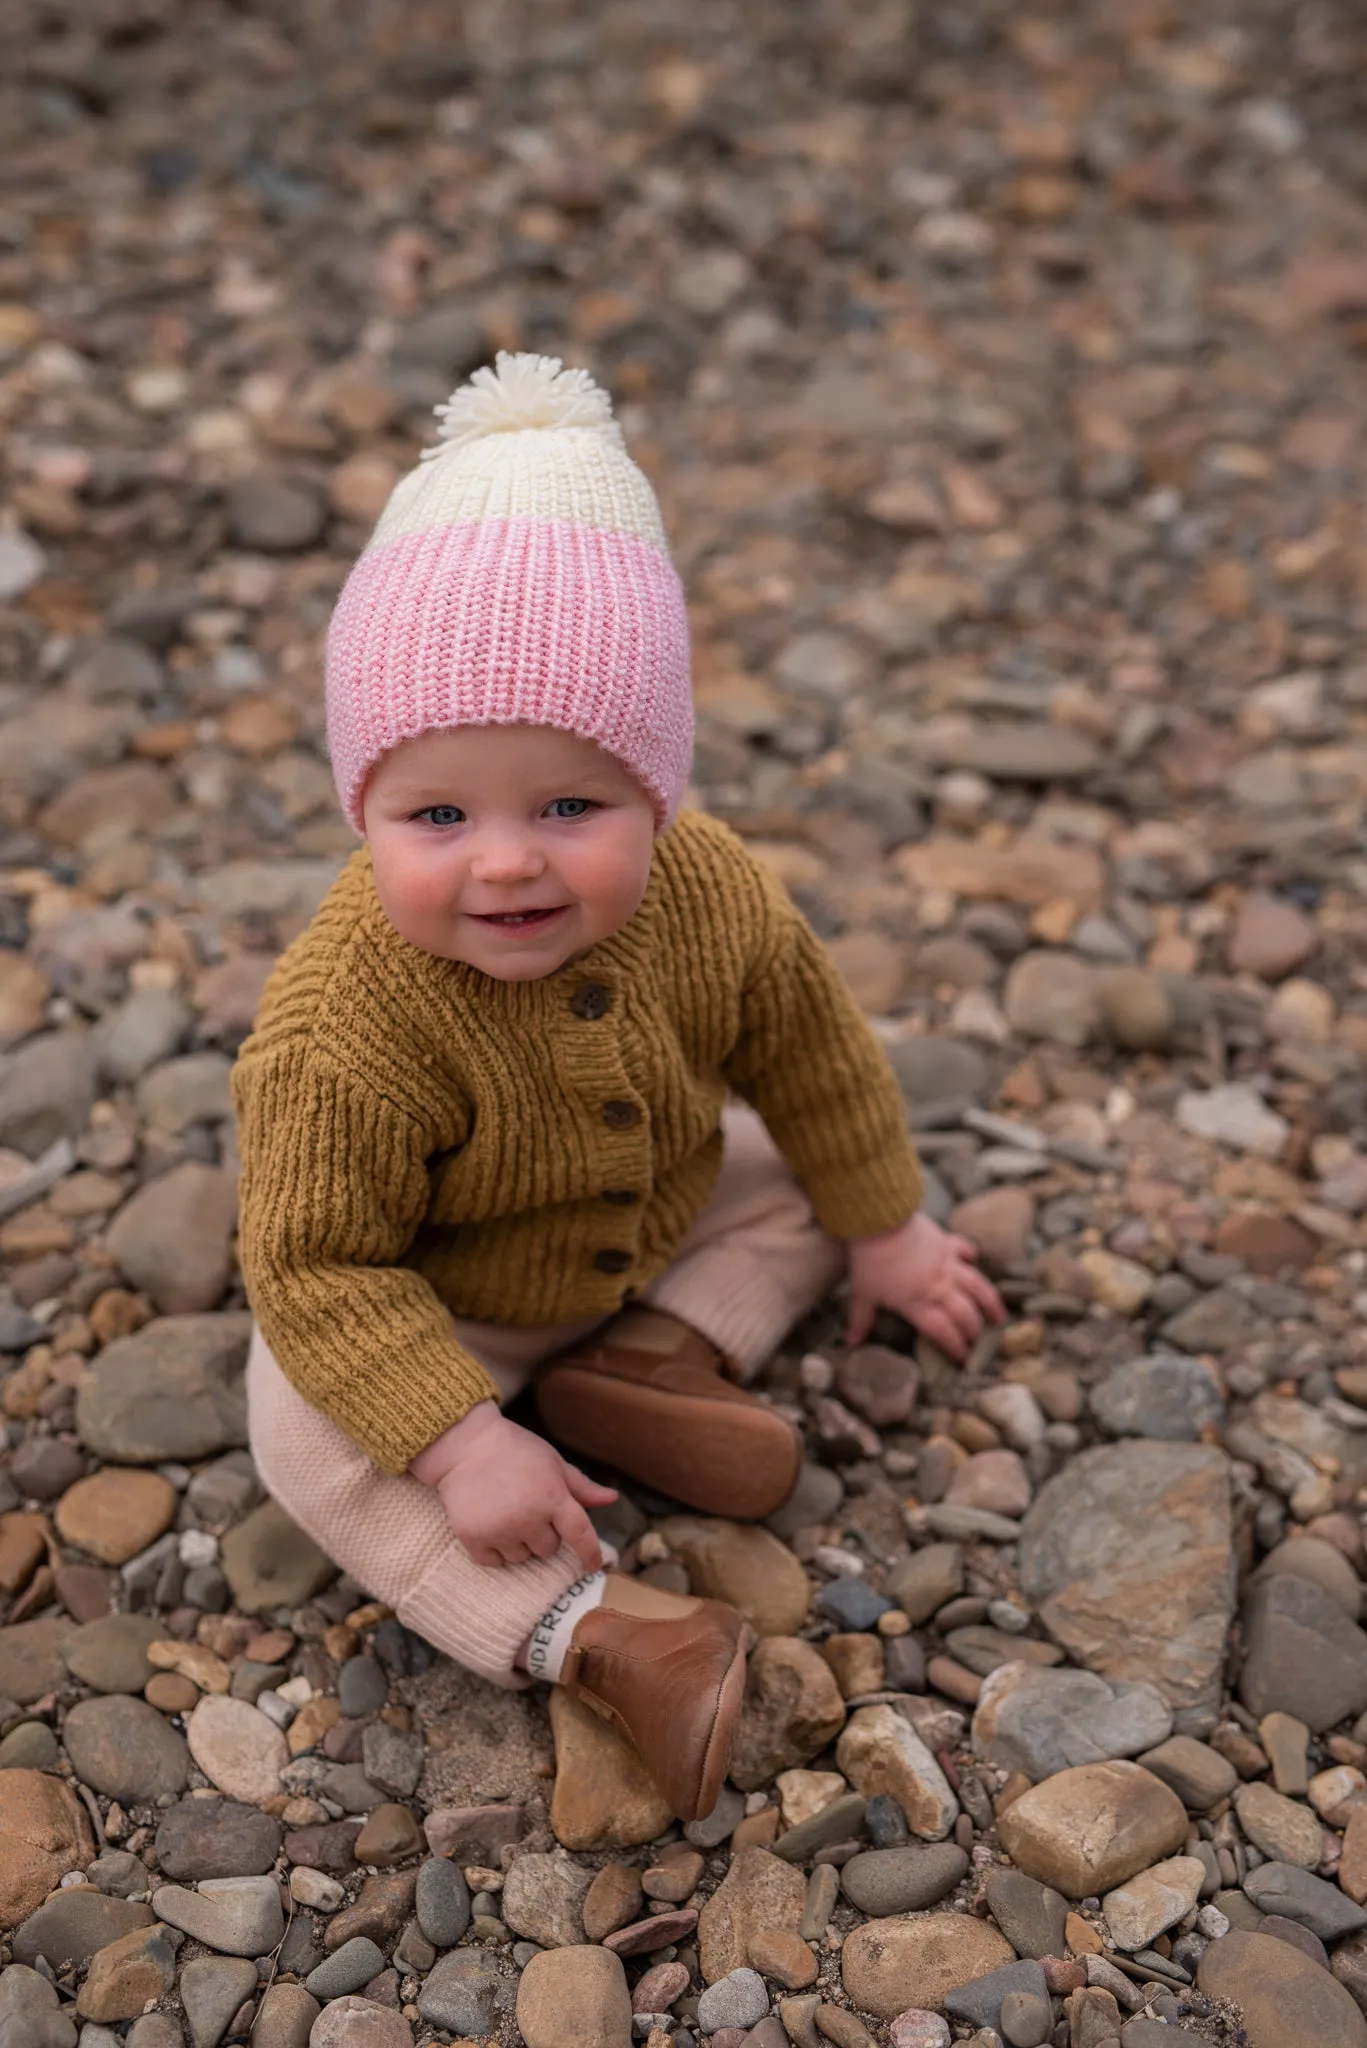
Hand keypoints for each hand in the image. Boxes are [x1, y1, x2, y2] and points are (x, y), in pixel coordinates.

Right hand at [410, 1402, 616, 1570]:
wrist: (465, 1445)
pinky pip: (494, 1561)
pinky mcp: (473, 1538)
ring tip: (504, 1512)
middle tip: (527, 1507)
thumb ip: (581, 1486)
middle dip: (543, 1533)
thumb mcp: (552, 1462)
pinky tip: (489, 1524)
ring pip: (521, 1557)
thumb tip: (612, 1499)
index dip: (590, 1553)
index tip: (593, 1566)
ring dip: (518, 1542)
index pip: (580, 1535)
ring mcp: (500, 1530)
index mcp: (553, 1497)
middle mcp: (529, 1517)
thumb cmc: (514, 1450)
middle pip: (548, 1549)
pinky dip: (493, 1550)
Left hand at [845, 1212, 1004, 1358]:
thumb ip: (861, 1319)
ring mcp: (947, 1265)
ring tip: (999, 1316)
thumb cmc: (869, 1260)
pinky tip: (974, 1259)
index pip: (943, 1332)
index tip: (962, 1359)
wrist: (880, 1222)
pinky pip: (964, 1250)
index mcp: (918, 1304)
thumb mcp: (863, 1293)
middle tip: (977, 1340)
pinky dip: (971, 1254)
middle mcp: (939, 1288)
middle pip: (964, 1314)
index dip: (955, 1347)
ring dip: (990, 1302)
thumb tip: (851, 1343)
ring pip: (976, 1287)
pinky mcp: (947, 1243)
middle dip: (973, 1330)